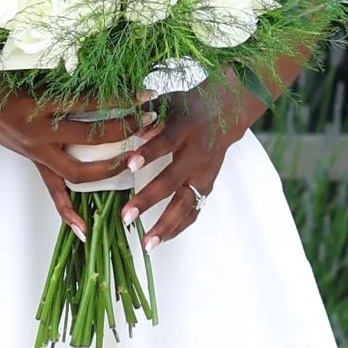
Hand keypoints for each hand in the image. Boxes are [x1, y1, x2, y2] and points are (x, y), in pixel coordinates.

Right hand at [0, 86, 162, 238]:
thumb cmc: (2, 82)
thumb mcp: (35, 75)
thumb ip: (67, 81)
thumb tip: (106, 74)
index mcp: (41, 106)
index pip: (90, 102)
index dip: (120, 98)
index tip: (145, 94)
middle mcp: (39, 133)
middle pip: (90, 138)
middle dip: (124, 132)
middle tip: (149, 124)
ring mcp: (37, 153)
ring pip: (78, 171)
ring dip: (109, 170)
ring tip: (134, 163)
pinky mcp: (35, 164)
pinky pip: (53, 193)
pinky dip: (68, 212)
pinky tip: (85, 230)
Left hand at [122, 83, 258, 245]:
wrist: (226, 114)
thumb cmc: (188, 108)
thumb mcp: (168, 102)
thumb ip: (145, 115)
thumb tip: (122, 127)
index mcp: (185, 129)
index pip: (166, 141)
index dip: (149, 152)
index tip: (129, 165)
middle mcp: (197, 154)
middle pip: (173, 181)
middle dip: (149, 200)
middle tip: (126, 217)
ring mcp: (205, 174)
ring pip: (186, 204)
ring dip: (166, 226)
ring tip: (146, 245)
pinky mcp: (208, 187)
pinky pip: (193, 212)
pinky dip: (177, 228)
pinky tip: (159, 241)